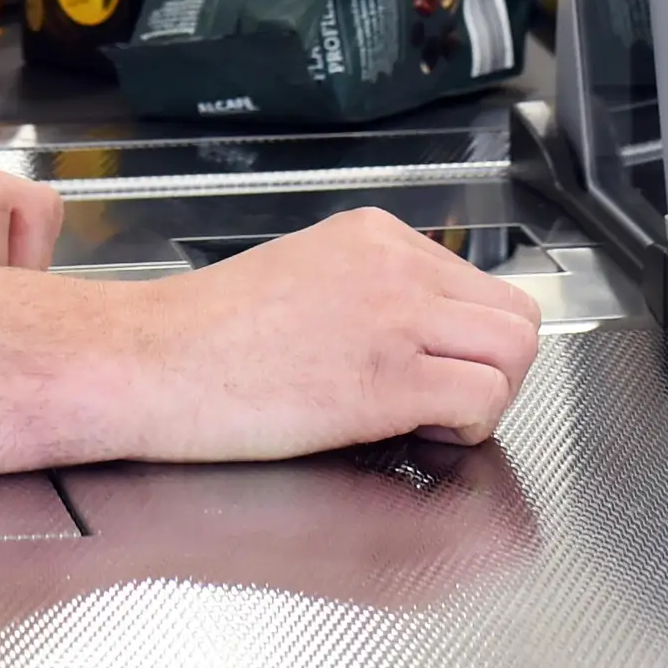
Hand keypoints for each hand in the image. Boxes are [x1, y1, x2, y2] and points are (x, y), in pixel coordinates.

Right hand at [112, 210, 541, 457]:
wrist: (151, 360)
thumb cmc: (206, 336)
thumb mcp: (302, 276)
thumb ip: (368, 288)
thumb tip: (419, 329)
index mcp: (373, 236)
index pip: (475, 282)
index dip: (462, 337)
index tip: (424, 366)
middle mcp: (395, 265)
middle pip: (514, 313)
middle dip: (492, 366)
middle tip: (441, 398)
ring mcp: (396, 318)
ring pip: (516, 352)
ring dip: (488, 396)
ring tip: (428, 416)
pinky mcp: (389, 380)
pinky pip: (485, 399)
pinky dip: (467, 428)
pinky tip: (413, 432)